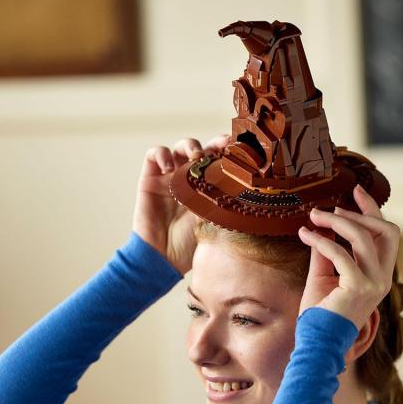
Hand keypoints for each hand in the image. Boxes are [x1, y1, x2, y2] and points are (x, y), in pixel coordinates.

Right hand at [132, 135, 229, 274]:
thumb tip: (251, 189)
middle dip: (215, 144)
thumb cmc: (191, 246)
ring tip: (195, 158)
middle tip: (222, 148)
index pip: (223, 161)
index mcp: (211, 187)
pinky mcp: (151, 178)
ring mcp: (171, 176)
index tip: (242, 149)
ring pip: (182, 146)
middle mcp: (192, 178)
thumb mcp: (216, 222)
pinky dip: (162, 154)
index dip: (231, 152)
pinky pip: (155, 154)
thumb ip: (227, 203)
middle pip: (206, 148)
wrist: (162, 258)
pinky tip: (169, 167)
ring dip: (190, 146)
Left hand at [297, 185, 399, 329]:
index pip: (386, 234)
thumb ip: (326, 250)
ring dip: (336, 221)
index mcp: (379, 273)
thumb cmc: (321, 312)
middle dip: (361, 211)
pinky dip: (320, 240)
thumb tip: (321, 223)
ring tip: (314, 215)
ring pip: (363, 237)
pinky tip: (304, 234)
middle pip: (386, 230)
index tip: (355, 190)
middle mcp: (383, 277)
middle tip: (332, 205)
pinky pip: (340, 253)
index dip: (373, 209)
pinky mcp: (358, 287)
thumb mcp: (324, 274)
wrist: (317, 343)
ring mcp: (374, 282)